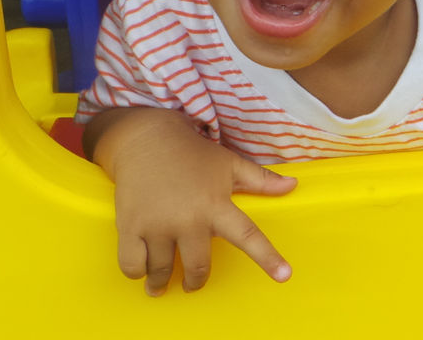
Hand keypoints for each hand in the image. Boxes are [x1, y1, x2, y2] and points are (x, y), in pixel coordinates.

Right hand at [93, 109, 296, 295]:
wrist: (145, 138)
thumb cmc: (192, 153)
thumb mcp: (229, 163)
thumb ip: (260, 179)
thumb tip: (292, 186)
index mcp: (216, 204)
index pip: (248, 235)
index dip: (267, 258)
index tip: (284, 276)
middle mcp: (188, 219)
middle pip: (198, 267)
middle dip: (196, 281)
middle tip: (193, 283)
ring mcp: (157, 224)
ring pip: (162, 270)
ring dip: (163, 282)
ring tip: (162, 284)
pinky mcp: (130, 225)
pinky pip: (131, 265)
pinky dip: (136, 272)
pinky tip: (141, 270)